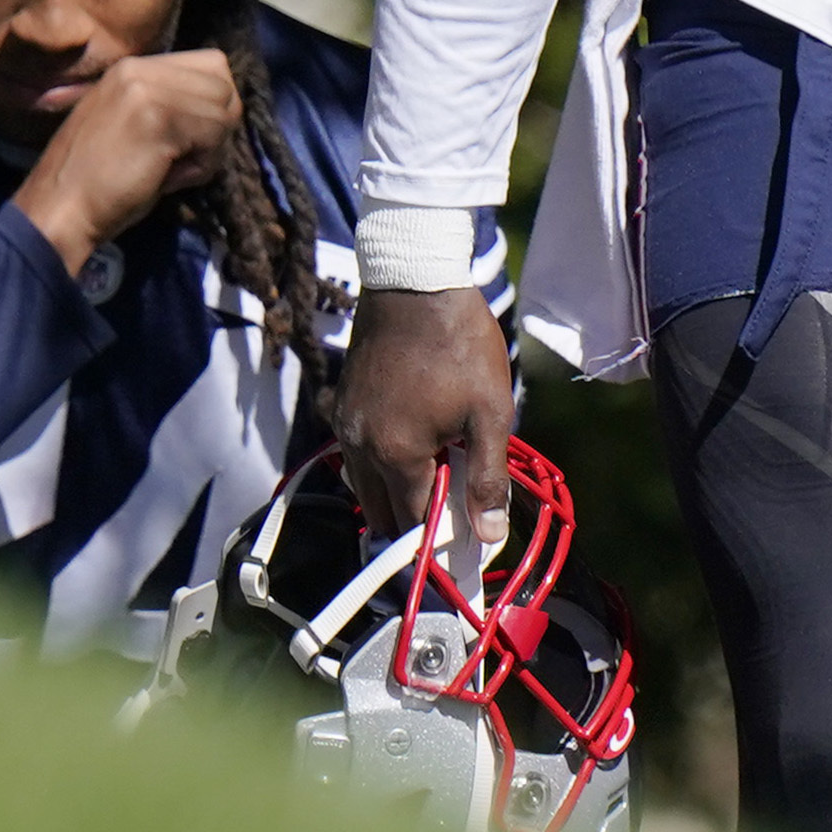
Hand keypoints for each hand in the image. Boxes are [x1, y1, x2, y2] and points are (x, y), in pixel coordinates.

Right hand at [6, 48, 243, 274]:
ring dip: (211, 149)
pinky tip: (169, 179)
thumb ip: (170, 106)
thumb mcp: (132, 125)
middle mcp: (140, 69)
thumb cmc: (96, 180)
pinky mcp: (158, 118)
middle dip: (217, 125)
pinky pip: (215, 134)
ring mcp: (148, 90)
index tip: (190, 138)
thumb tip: (222, 111)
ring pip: (224, 109)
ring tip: (174, 170)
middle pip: (223, 82)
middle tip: (184, 158)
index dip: (213, 104)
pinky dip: (203, 166)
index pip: (211, 64)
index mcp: (133, 68)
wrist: (59, 210)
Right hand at [336, 286, 517, 544]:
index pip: (411, 523)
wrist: (415, 281)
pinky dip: (379, 466)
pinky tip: (411, 449)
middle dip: (412, 525)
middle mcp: (360, 446)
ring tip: (435, 483)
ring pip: (364, 485)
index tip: (461, 550)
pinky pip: (356, 454)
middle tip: (450, 518)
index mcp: (395, 453)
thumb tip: (487, 534)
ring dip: (394, 495)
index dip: (437, 544)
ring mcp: (346, 423)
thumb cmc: (459, 344)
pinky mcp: (342, 403)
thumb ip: (487, 477)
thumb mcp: (489, 412)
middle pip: (381, 512)